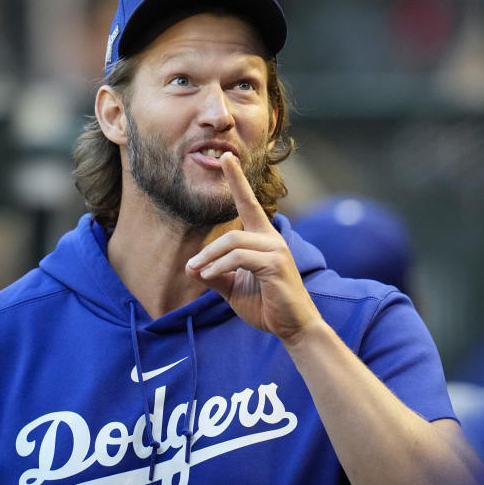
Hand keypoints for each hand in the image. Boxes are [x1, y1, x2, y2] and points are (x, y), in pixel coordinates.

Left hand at [185, 152, 319, 342]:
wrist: (293, 327)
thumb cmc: (265, 306)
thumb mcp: (233, 288)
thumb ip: (215, 275)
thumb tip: (191, 268)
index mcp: (263, 240)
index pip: (248, 203)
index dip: (236, 180)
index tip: (225, 157)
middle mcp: (271, 239)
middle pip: (232, 232)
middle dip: (207, 250)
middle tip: (190, 268)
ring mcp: (276, 250)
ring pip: (233, 243)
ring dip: (209, 259)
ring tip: (197, 273)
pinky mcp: (276, 264)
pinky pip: (239, 258)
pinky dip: (219, 266)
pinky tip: (209, 277)